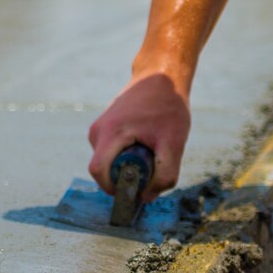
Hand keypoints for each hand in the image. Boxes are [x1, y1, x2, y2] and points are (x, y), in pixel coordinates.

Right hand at [86, 72, 192, 202]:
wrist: (160, 75)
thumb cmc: (168, 106)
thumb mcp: (174, 143)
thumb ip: (165, 175)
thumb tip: (147, 197)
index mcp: (111, 133)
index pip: (98, 172)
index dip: (113, 189)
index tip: (136, 190)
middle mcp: (98, 131)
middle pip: (104, 169)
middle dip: (126, 177)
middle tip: (152, 166)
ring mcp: (99, 128)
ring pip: (108, 161)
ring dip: (128, 165)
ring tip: (152, 149)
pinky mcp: (104, 127)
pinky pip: (110, 152)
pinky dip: (127, 155)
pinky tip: (146, 142)